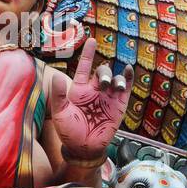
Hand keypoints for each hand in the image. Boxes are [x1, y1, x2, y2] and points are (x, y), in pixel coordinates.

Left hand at [49, 38, 132, 159]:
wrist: (84, 147)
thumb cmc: (69, 131)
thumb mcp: (60, 113)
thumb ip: (58, 95)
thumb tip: (58, 77)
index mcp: (79, 89)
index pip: (85, 66)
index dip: (88, 53)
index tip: (91, 40)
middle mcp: (95, 90)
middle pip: (102, 71)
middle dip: (104, 73)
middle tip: (103, 84)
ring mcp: (108, 97)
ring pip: (115, 78)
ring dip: (116, 78)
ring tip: (115, 87)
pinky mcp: (119, 105)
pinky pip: (126, 88)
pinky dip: (128, 78)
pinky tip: (128, 70)